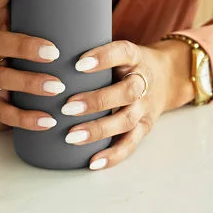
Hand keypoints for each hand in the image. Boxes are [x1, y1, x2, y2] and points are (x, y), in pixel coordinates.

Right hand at [0, 0, 64, 131]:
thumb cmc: (21, 68)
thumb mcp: (28, 47)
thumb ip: (49, 31)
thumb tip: (94, 8)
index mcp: (3, 34)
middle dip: (25, 45)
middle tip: (53, 52)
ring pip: (3, 77)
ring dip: (31, 82)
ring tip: (56, 88)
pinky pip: (7, 113)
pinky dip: (28, 118)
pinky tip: (49, 121)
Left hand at [60, 38, 194, 170]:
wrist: (166, 77)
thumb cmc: (126, 63)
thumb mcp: (117, 51)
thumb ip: (91, 50)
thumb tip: (45, 52)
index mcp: (135, 57)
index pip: (123, 53)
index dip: (103, 58)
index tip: (77, 64)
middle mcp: (143, 82)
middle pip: (126, 92)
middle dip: (96, 101)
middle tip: (67, 107)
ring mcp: (145, 107)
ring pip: (126, 120)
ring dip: (98, 129)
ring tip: (71, 136)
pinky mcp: (144, 128)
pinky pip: (130, 144)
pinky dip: (112, 155)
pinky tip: (92, 162)